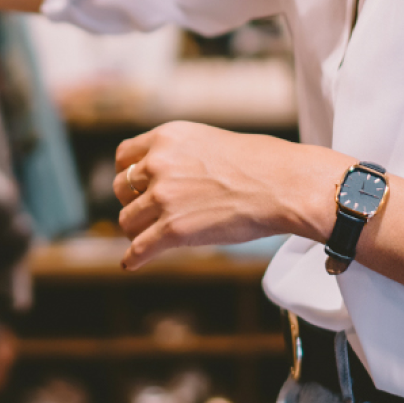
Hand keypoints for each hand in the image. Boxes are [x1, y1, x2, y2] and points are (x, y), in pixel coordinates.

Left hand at [113, 122, 341, 269]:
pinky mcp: (173, 229)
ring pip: (127, 220)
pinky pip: (139, 248)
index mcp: (167, 137)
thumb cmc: (260, 164)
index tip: (134, 186)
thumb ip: (181, 155)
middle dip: (131, 202)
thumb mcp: (209, 141)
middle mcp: (159, 163)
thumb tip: (170, 176)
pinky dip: (134, 259)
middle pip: (120, 188)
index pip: (124, 155)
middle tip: (146, 214)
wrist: (283, 185)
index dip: (128, 173)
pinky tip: (132, 264)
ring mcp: (164, 196)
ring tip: (148, 237)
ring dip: (136, 231)